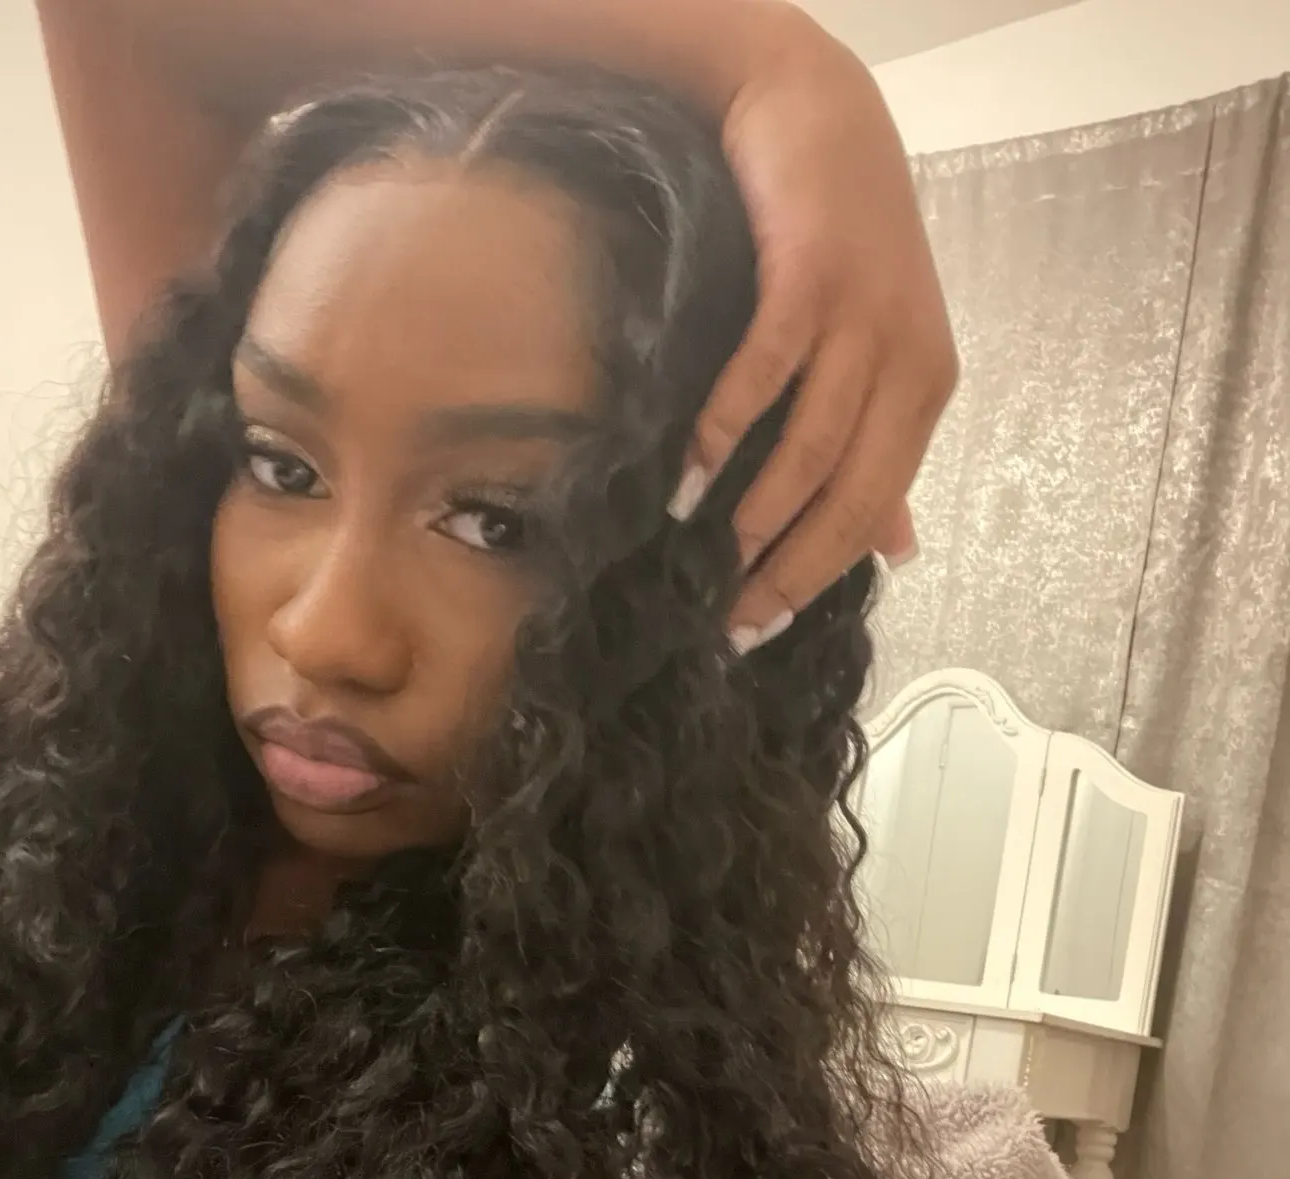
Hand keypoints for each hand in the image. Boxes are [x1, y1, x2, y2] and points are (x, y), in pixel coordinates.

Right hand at [682, 13, 952, 641]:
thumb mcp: (878, 351)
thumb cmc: (840, 238)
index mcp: (926, 390)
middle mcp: (908, 361)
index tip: (758, 631)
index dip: (818, 578)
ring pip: (812, 447)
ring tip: (703, 561)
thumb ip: (883, 451)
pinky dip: (724, 431)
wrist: (814, 111)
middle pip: (848, 494)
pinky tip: (687, 478)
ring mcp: (864, 319)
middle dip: (786, 568)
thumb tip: (898, 550)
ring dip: (756, 514)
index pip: (873, 510)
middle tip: (726, 620)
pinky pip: (767, 375)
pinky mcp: (813, 277)